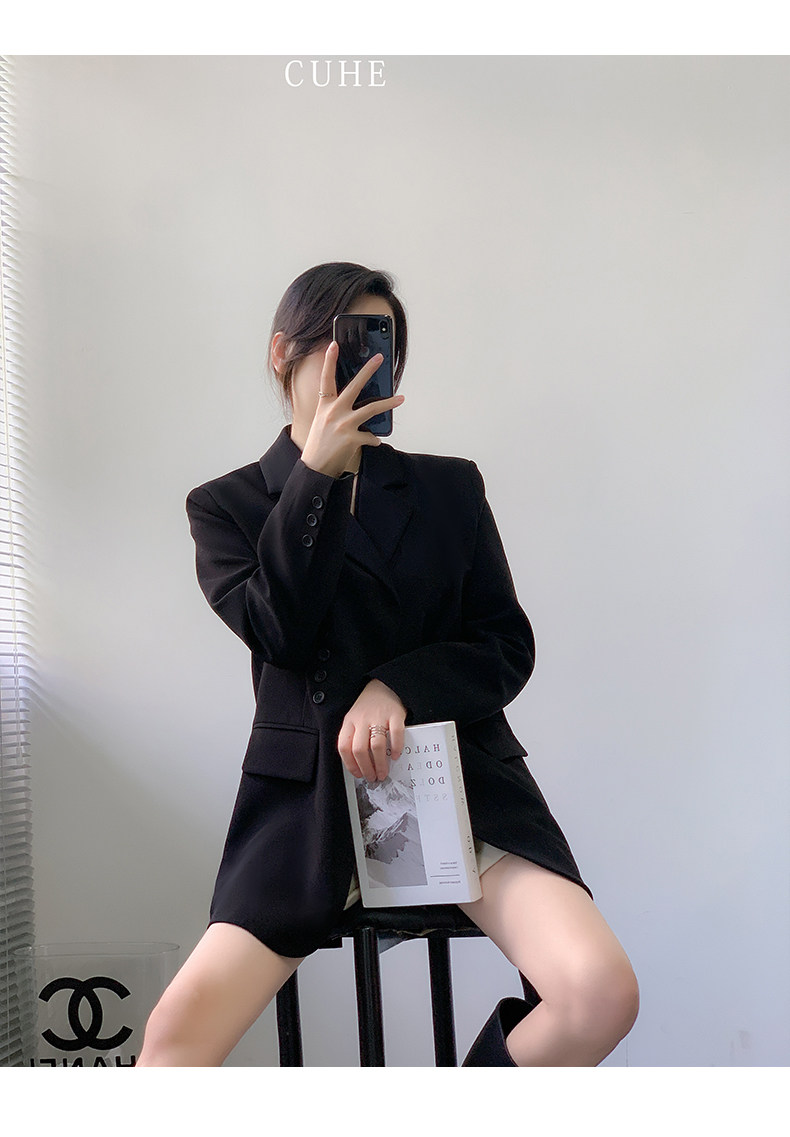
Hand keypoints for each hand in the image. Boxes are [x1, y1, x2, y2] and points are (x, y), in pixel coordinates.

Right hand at [300, 341, 404, 479]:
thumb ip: (334, 410)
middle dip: (368, 370)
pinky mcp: (352, 438)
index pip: (325, 379)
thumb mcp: (321, 422)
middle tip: (379, 359)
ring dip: (388, 403)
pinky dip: (373, 439)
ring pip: (371, 409)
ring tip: (400, 398)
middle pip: (354, 386)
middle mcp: (333, 412)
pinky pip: (370, 436)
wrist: (314, 467)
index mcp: (324, 406)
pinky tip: (373, 441)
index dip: (328, 361)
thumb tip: (353, 404)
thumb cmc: (318, 444)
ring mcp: (343, 425)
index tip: (333, 345)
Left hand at [337, 679, 406, 781]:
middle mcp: (362, 719)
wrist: (383, 685)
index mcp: (350, 722)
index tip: (358, 774)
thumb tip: (359, 765)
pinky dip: (396, 748)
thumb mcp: (354, 719)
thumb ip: (354, 737)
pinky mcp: (395, 714)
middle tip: (373, 777)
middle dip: (366, 768)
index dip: (350, 764)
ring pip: (377, 745)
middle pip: (360, 749)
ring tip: (383, 772)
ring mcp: (379, 716)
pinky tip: (396, 756)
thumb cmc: (368, 708)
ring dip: (380, 764)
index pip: (344, 747)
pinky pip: (396, 734)